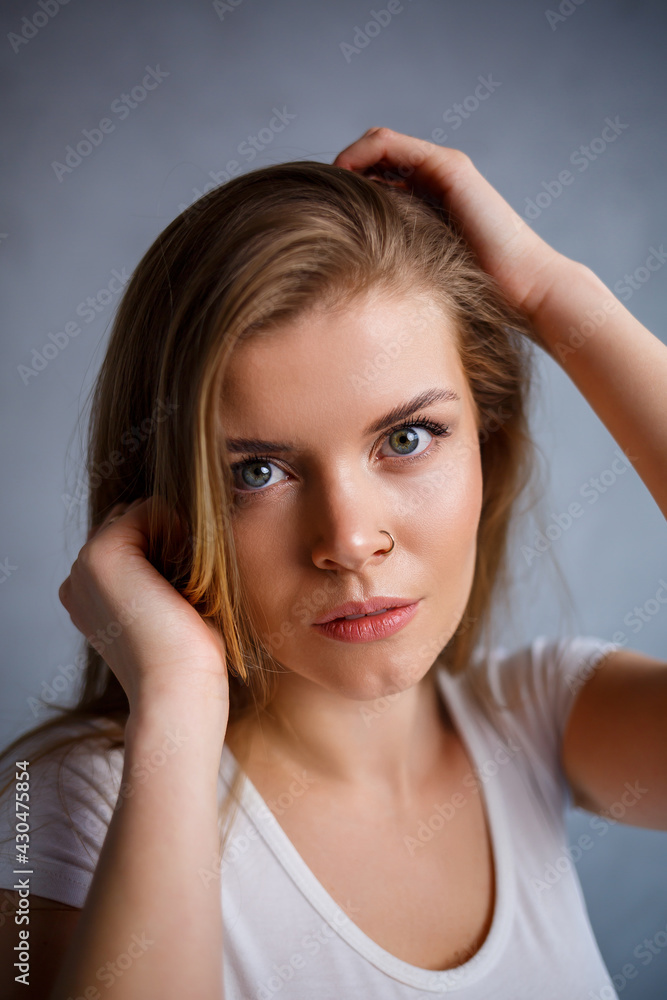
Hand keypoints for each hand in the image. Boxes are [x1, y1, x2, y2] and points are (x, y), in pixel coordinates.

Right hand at [58, 496, 228, 713]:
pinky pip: (149, 509)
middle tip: (184, 588)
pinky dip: (177, 529)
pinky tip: (184, 571)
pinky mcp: (102, 554)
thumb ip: (157, 570)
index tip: (181, 591)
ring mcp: (84, 565)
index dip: (165, 550)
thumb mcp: (166, 604)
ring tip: (183, 583)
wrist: (178, 687)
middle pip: (133, 522)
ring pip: (141, 514)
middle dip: (166, 538)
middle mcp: (78, 579)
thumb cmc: (187, 655)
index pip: (129, 539)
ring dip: (173, 535)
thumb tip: (180, 527)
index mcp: (86, 595)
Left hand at [333, 126, 574, 323]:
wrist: (522, 289)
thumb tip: (346, 278)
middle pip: (374, 157)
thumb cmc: (476, 294)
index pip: (376, 178)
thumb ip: (392, 264)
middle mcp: (435, 181)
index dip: (345, 189)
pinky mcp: (449, 168)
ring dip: (346, 159)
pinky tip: (342, 176)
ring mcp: (443, 170)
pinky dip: (361, 153)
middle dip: (342, 173)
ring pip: (379, 144)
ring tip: (324, 185)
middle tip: (315, 197)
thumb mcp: (418, 276)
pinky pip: (391, 145)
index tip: (317, 211)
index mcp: (427, 203)